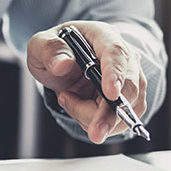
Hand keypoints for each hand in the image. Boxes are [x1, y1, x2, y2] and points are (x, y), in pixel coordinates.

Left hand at [27, 21, 146, 143]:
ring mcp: (130, 80)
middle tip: (94, 133)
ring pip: (124, 110)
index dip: (115, 74)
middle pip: (128, 88)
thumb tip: (62, 64)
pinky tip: (79, 108)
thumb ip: (49, 50)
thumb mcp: (41, 45)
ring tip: (68, 99)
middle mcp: (124, 57)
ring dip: (92, 117)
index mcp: (103, 36)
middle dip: (110, 114)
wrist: (65, 63)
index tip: (111, 94)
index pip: (115, 53)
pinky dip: (96, 122)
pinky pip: (119, 121)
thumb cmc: (57, 51)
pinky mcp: (130, 100)